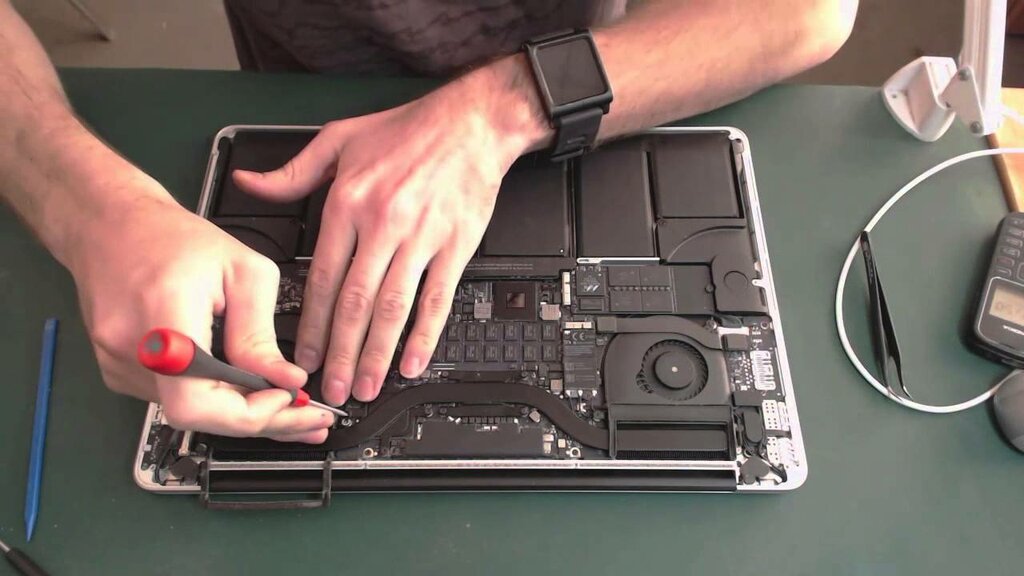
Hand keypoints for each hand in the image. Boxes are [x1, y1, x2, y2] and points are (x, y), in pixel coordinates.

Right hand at [65, 176, 332, 442]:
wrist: (113, 226)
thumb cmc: (174, 239)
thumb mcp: (244, 271)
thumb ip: (261, 333)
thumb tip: (286, 380)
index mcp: (164, 315)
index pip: (196, 402)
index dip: (247, 414)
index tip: (286, 399)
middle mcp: (132, 347)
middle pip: (198, 415)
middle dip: (260, 419)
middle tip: (307, 415)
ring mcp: (118, 363)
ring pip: (190, 410)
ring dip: (239, 407)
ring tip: (283, 397)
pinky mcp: (119, 370)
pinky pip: (175, 396)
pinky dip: (215, 395)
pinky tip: (242, 383)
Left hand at [234, 61, 546, 404]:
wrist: (470, 122)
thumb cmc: (407, 130)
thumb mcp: (338, 138)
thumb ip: (291, 172)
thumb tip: (248, 183)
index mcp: (349, 202)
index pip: (324, 277)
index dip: (312, 324)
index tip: (304, 356)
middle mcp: (383, 223)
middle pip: (356, 302)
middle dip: (342, 352)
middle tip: (333, 388)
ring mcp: (422, 238)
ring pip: (394, 307)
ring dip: (378, 353)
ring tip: (367, 386)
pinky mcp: (456, 246)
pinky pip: (438, 298)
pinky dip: (425, 335)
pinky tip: (413, 360)